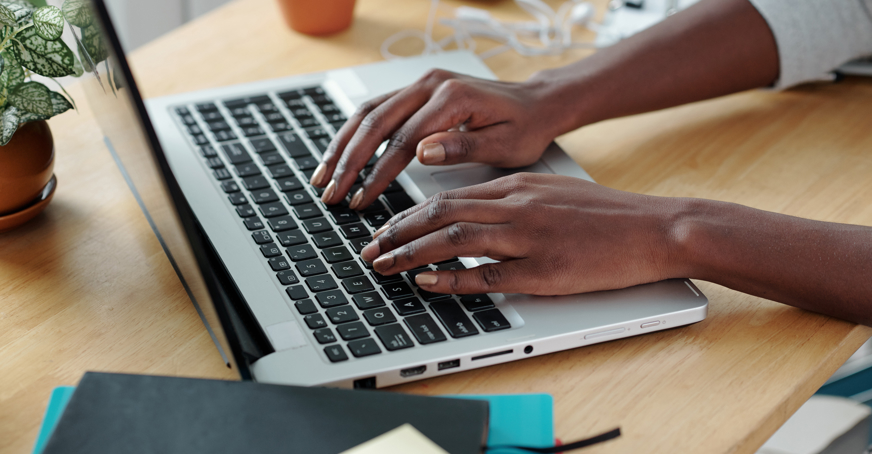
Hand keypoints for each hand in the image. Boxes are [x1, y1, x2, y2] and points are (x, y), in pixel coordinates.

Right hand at [310, 69, 563, 209]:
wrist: (537, 103)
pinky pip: (377, 109)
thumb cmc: (526, 127)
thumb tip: (421, 152)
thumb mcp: (505, 144)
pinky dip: (354, 133)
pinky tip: (340, 155)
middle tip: (330, 193)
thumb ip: (463, 148)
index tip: (362, 199)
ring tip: (322, 177)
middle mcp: (431, 85)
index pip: (403, 140)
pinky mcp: (418, 91)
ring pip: (368, 112)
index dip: (378, 174)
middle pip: (375, 122)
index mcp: (452, 98)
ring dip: (342, 145)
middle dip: (348, 162)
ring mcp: (421, 85)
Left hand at [359, 173, 681, 294]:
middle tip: (370, 249)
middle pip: (441, 213)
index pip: (448, 197)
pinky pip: (487, 274)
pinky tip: (427, 281)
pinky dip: (452, 277)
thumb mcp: (550, 192)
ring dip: (412, 252)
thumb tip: (470, 216)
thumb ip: (509, 201)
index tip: (385, 229)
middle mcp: (516, 206)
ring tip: (384, 264)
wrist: (654, 228)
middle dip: (398, 232)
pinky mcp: (544, 269)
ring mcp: (529, 237)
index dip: (408, 215)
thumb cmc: (605, 215)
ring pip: (455, 238)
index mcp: (516, 187)